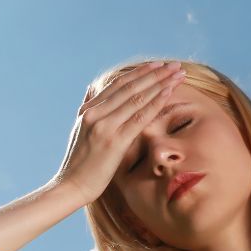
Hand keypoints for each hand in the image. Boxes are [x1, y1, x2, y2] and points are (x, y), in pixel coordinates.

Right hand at [50, 59, 186, 206]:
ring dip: (160, 84)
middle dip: (155, 74)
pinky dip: (155, 103)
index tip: (157, 65)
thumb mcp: (78, 130)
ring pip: (137, 98)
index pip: (118, 85)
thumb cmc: (78, 163)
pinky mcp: (114, 141)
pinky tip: (168, 93)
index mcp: (88, 110)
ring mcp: (104, 126)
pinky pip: (139, 118)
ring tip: (178, 74)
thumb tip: (90, 89)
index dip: (140, 73)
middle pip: (130, 87)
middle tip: (174, 65)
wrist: (71, 185)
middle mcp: (95, 114)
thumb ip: (88, 108)